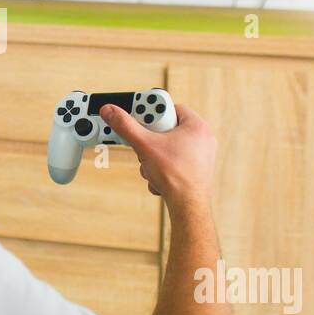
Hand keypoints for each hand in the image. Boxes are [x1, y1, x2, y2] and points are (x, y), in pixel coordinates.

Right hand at [100, 102, 216, 211]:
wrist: (189, 207)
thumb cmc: (176, 177)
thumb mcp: (144, 146)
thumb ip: (125, 126)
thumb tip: (111, 111)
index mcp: (196, 125)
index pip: (169, 107)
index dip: (152, 114)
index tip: (140, 120)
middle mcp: (203, 138)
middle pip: (166, 128)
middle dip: (150, 140)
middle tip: (145, 147)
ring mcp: (201, 155)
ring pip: (168, 146)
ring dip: (154, 157)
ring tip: (154, 166)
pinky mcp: (197, 169)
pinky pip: (174, 160)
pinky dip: (163, 167)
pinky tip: (160, 177)